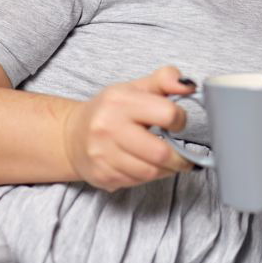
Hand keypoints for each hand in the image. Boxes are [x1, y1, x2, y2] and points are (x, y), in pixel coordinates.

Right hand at [61, 65, 196, 192]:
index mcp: (120, 101)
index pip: (166, 114)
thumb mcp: (136, 87)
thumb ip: (165, 80)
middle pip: (160, 152)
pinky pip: (137, 182)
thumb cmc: (110, 110)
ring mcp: (102, 154)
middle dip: (179, 158)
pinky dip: (149, 177)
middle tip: (184, 156)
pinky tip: (148, 166)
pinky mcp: (102, 175)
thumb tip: (189, 87)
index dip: (179, 120)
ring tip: (169, 162)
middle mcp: (108, 127)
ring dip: (166, 170)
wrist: (72, 135)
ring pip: (150, 172)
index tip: (177, 122)